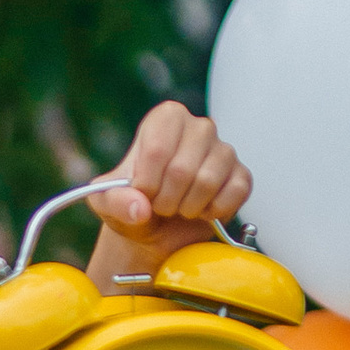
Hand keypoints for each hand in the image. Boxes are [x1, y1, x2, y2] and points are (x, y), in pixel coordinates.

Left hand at [84, 106, 252, 287]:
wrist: (157, 230)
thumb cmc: (134, 205)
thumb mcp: (107, 204)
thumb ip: (115, 202)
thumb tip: (140, 208)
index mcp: (165, 119)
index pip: (157, 150)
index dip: (146, 184)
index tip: (142, 193)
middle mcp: (198, 127)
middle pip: (182, 169)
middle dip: (166, 201)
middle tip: (160, 206)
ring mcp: (223, 150)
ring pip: (207, 182)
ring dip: (188, 208)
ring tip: (180, 208)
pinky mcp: (242, 175)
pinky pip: (234, 193)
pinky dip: (213, 212)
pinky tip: (202, 211)